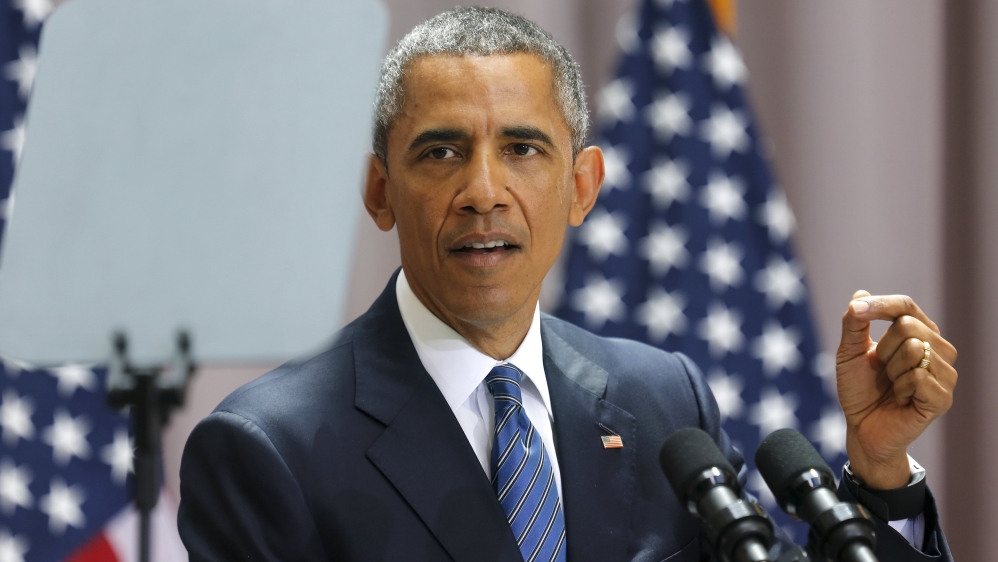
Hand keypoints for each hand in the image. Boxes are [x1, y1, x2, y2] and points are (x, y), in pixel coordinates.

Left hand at [836, 291, 957, 488]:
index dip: (880, 305)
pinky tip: (901, 399)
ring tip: (893, 385)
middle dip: (883, 349)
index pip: (905, 305)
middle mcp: (938, 349)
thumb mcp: (849, 353)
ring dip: (891, 369)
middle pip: (908, 325)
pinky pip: (918, 376)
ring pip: (914, 348)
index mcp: (919, 333)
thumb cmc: (859, 389)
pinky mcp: (943, 397)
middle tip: (882, 371)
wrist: (862, 428)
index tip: (856, 311)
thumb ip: (854, 324)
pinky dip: (900, 387)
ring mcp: (945, 373)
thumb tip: (860, 294)